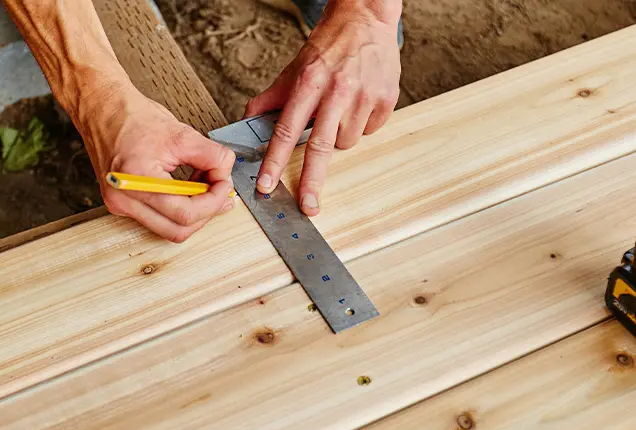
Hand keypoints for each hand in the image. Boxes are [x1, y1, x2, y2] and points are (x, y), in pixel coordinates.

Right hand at [79, 86, 236, 242]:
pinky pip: (158, 219)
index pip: (185, 213)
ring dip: (194, 212)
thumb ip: (212, 156)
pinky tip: (187, 188)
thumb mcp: (181, 133)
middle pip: (178, 230)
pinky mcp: (121, 204)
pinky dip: (178, 208)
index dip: (213, 202)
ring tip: (203, 185)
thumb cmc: (132, 118)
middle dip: (206, 211)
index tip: (225, 185)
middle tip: (220, 190)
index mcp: (136, 180)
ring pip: (169, 229)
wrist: (103, 111)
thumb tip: (226, 173)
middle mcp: (124, 199)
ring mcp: (120, 205)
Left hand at [245, 0, 400, 215]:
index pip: (286, 128)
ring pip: (347, 141)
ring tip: (340, 109)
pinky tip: (359, 103)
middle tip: (308, 206)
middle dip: (312, 181)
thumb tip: (249, 119)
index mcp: (309, 82)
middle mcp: (337, 90)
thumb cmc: (329, 45)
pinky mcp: (386, 98)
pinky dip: (362, 124)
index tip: (267, 185)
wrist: (366, 19)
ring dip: (340, 135)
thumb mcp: (295, 67)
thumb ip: (272, 97)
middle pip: (321, 147)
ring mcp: (364, 95)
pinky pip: (370, 130)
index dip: (274, 160)